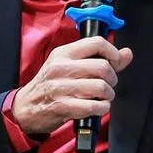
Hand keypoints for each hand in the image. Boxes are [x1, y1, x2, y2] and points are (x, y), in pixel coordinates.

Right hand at [11, 36, 133, 139]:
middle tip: (108, 84)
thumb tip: (127, 53)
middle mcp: (61, 68)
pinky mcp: (62, 106)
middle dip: (112, 79)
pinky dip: (102, 109)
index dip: (113, 53)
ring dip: (108, 95)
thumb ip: (99, 58)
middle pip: (103, 66)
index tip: (115, 62)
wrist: (25, 108)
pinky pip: (93, 106)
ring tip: (103, 97)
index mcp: (64, 53)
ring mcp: (61, 87)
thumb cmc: (49, 85)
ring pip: (101, 87)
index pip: (96, 43)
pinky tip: (98, 107)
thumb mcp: (68, 66)